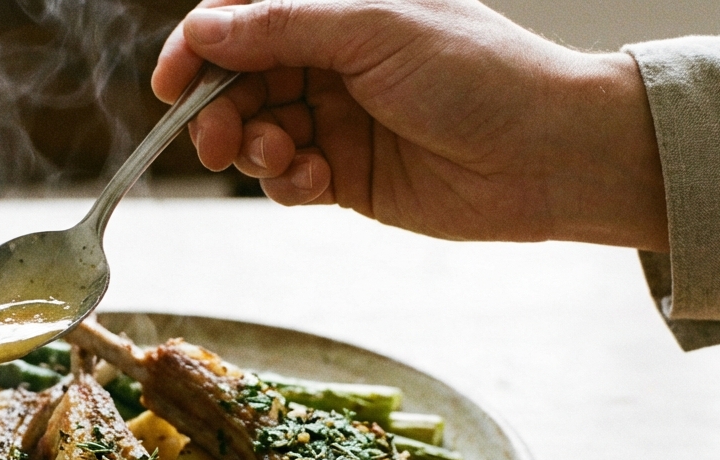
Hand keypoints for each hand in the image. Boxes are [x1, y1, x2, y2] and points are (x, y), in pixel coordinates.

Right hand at [153, 0, 668, 250]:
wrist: (549, 154)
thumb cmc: (479, 73)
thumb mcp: (372, 30)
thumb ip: (281, 30)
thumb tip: (203, 30)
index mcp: (340, 10)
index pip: (244, 21)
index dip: (199, 49)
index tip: (170, 83)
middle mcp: (333, 62)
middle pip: (240, 82)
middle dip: (220, 110)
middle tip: (217, 138)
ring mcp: (340, 120)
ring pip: (258, 134)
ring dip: (253, 149)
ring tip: (283, 157)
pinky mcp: (350, 178)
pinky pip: (289, 181)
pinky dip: (288, 183)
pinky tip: (316, 181)